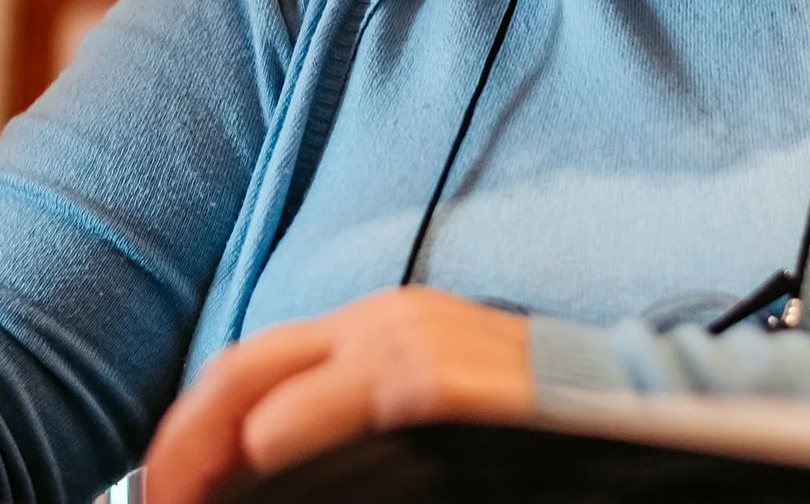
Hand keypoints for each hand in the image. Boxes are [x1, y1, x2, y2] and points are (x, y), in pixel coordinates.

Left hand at [143, 287, 533, 503]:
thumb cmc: (542, 425)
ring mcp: (408, 346)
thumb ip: (360, 430)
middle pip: (238, 373)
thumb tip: (270, 470)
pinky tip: (259, 467)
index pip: (250, 369)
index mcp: (378, 329)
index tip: (166, 493)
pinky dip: (284, 438)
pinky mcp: (437, 382)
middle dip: (178, 446)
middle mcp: (381, 323)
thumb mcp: (436, 414)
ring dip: (209, 452)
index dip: (190, 434)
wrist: (644, 404)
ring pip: (266, 387)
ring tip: (184, 501)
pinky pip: (333, 405)